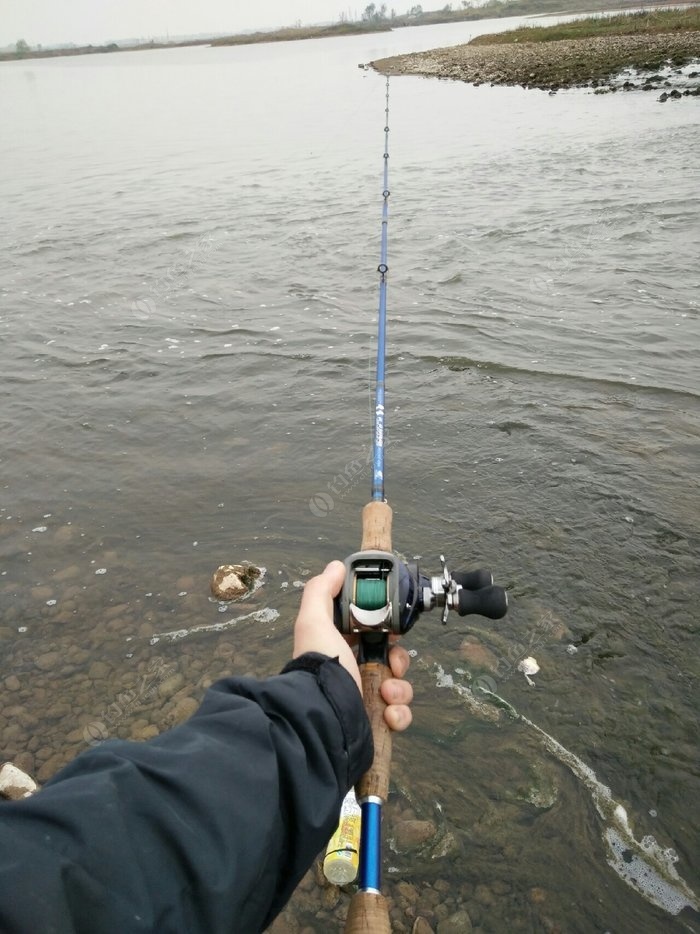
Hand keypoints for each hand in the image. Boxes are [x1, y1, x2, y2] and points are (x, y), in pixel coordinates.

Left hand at [293, 561, 412, 731]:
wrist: (323, 716)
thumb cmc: (320, 666)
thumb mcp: (314, 622)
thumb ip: (321, 591)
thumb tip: (335, 567)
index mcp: (341, 650)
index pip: (373, 635)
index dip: (387, 632)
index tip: (392, 632)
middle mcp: (353, 673)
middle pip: (392, 661)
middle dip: (399, 662)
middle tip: (392, 665)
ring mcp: (365, 698)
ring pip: (400, 688)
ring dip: (400, 690)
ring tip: (385, 693)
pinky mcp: (375, 721)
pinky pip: (400, 716)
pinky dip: (399, 715)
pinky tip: (387, 714)